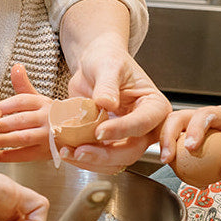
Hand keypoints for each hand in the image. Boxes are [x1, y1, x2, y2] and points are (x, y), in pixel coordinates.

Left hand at [0, 63, 55, 161]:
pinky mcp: (47, 152)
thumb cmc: (50, 114)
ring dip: (2, 140)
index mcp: (43, 102)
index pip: (20, 101)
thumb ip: (23, 85)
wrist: (76, 132)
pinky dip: (9, 156)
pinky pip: (26, 155)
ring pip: (23, 137)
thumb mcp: (39, 98)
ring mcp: (48, 136)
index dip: (2, 106)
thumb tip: (16, 66)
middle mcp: (47, 118)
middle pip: (19, 120)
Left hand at [55, 35, 170, 171]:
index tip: (99, 131)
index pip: (142, 123)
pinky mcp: (111, 143)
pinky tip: (66, 150)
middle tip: (80, 150)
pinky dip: (83, 159)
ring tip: (68, 151)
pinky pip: (101, 158)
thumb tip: (106, 103)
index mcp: (154, 105)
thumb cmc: (106, 59)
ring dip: (92, 161)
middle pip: (132, 149)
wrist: (92, 65)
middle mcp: (146, 126)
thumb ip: (108, 84)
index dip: (122, 130)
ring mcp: (128, 137)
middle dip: (106, 154)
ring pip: (116, 160)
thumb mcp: (108, 65)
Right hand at [160, 105, 220, 179]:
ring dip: (163, 141)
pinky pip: (170, 139)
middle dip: (170, 134)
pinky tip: (169, 165)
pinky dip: (166, 149)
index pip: (206, 114)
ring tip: (165, 161)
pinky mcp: (183, 134)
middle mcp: (202, 116)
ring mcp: (190, 124)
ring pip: (170, 124)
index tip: (191, 147)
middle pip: (180, 116)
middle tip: (169, 156)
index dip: (195, 128)